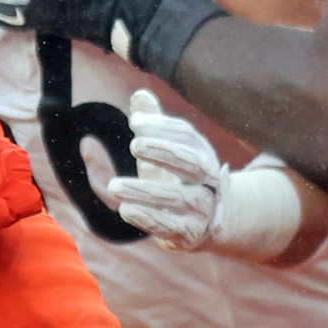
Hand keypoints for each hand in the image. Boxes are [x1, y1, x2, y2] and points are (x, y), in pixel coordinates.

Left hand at [107, 91, 231, 248]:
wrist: (212, 221)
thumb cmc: (182, 179)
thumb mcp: (169, 152)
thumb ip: (155, 125)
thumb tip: (140, 95)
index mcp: (202, 153)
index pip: (187, 136)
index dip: (162, 127)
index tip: (135, 122)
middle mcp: (208, 179)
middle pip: (192, 162)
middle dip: (164, 152)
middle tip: (134, 145)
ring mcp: (202, 207)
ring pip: (178, 197)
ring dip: (145, 190)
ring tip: (114, 186)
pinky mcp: (191, 233)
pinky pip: (171, 225)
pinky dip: (148, 217)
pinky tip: (125, 209)